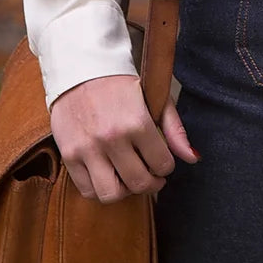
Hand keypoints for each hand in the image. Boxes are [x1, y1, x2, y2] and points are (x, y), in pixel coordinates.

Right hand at [49, 74, 199, 203]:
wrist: (80, 67)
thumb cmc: (119, 83)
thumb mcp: (153, 97)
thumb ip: (174, 129)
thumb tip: (192, 159)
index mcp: (137, 121)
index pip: (162, 164)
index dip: (166, 167)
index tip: (162, 162)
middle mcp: (112, 137)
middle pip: (138, 183)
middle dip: (150, 184)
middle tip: (150, 176)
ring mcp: (88, 148)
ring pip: (111, 194)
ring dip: (124, 191)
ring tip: (127, 178)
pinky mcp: (69, 154)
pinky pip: (86, 190)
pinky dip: (99, 189)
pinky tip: (107, 175)